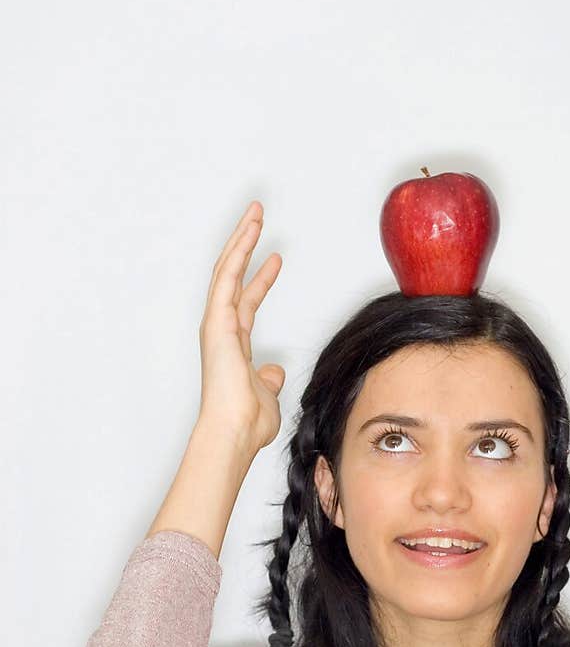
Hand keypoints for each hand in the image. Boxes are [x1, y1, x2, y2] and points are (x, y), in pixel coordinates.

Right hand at [198, 200, 284, 450]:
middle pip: (232, 278)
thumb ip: (269, 380)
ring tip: (255, 213)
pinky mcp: (217, 322)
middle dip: (245, 247)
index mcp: (234, 346)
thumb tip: (273, 372)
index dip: (261, 280)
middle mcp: (223, 331)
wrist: (234, 432)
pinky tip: (248, 233)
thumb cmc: (247, 423)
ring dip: (241, 240)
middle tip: (257, 219)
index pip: (247, 303)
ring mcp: (217, 325)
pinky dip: (237, 253)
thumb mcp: (266, 396)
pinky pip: (227, 279)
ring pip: (227, 270)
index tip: (275, 260)